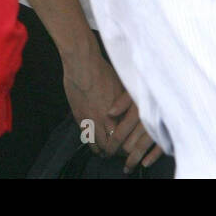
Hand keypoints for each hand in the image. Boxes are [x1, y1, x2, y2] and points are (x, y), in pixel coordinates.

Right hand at [62, 47, 162, 172]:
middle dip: (117, 152)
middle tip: (120, 152)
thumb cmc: (104, 71)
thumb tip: (136, 110)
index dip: (129, 147)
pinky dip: (92, 144)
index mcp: (119, 113)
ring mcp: (91, 119)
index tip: (131, 148)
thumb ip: (128, 103)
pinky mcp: (79, 117)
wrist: (82, 64)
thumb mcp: (123, 86)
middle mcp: (105, 119)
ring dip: (103, 150)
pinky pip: (86, 138)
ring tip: (107, 151)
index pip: (126, 141)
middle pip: (113, 146)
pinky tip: (95, 144)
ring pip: (99, 145)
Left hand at [104, 88, 164, 174]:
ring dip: (134, 159)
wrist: (174, 86)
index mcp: (137, 111)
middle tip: (115, 158)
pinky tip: (145, 163)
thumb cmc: (150, 87)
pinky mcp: (170, 132)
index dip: (112, 144)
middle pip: (131, 143)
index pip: (120, 133)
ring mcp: (159, 128)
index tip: (107, 151)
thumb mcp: (134, 88)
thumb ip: (122, 101)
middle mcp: (147, 121)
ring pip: (143, 147)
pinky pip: (161, 148)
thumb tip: (109, 114)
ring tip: (128, 167)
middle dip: (121, 153)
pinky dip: (153, 156)